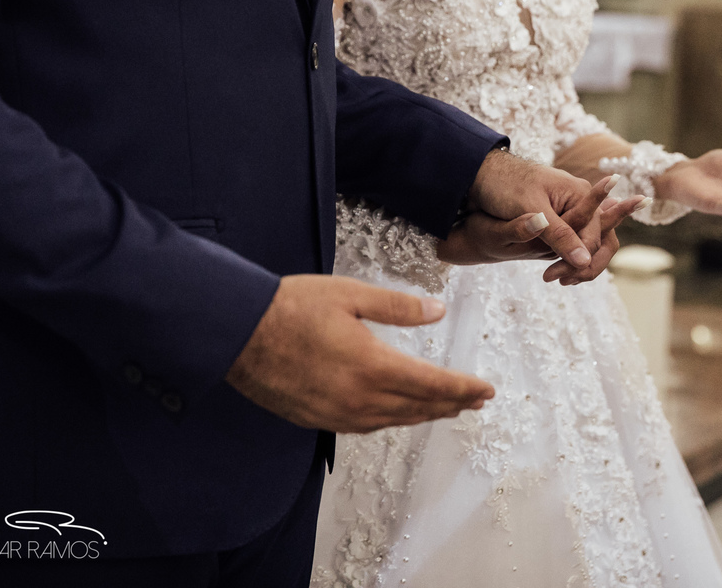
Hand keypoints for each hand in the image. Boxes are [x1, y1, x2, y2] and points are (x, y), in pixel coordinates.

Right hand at [226, 275, 494, 432]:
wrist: (236, 332)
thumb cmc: (291, 307)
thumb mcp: (351, 295)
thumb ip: (398, 308)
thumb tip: (437, 311)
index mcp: (372, 365)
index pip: (432, 385)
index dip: (463, 388)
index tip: (486, 390)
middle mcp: (359, 398)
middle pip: (418, 408)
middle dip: (451, 404)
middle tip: (475, 402)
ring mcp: (337, 413)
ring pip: (394, 421)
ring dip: (424, 415)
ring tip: (446, 409)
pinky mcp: (317, 419)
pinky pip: (365, 426)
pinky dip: (391, 420)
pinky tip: (398, 414)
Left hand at [438, 188, 647, 268]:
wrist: (483, 175)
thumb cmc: (505, 186)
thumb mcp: (532, 210)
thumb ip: (558, 235)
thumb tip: (584, 261)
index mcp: (579, 193)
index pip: (593, 237)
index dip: (579, 261)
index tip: (557, 278)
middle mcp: (580, 201)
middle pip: (600, 240)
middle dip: (586, 264)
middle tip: (563, 282)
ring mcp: (571, 209)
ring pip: (589, 243)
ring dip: (579, 263)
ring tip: (558, 280)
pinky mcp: (560, 218)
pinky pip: (574, 241)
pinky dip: (569, 257)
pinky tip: (556, 272)